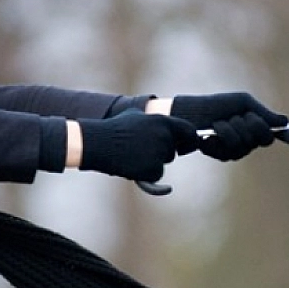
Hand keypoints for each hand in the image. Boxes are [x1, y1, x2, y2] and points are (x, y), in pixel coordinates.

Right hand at [77, 111, 200, 182]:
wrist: (99, 143)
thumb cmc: (114, 128)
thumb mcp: (134, 114)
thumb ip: (151, 118)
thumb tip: (156, 112)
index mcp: (163, 121)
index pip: (189, 131)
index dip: (188, 140)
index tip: (185, 146)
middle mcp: (165, 136)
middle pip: (172, 151)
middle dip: (161, 153)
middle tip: (142, 150)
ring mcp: (160, 153)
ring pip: (163, 163)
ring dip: (151, 163)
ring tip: (132, 155)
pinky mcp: (153, 169)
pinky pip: (156, 176)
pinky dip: (146, 175)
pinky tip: (132, 166)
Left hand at [170, 92, 288, 161]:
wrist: (191, 112)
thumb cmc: (217, 105)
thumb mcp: (242, 103)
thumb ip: (263, 113)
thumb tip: (285, 121)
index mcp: (258, 126)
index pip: (279, 133)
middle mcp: (251, 140)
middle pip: (264, 138)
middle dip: (251, 124)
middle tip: (238, 116)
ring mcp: (238, 150)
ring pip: (244, 144)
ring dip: (230, 129)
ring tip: (218, 122)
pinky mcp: (222, 156)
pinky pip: (228, 150)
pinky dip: (218, 136)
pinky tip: (210, 133)